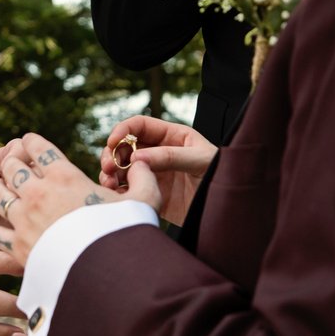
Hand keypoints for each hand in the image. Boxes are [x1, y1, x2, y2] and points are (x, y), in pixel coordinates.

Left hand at [0, 134, 161, 265]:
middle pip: (12, 168)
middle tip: (11, 162)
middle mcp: (39, 194)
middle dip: (11, 162)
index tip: (27, 140)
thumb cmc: (127, 235)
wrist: (109, 275)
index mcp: (65, 177)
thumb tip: (142, 164)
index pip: (39, 148)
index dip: (31, 142)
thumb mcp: (145, 200)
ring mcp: (24, 221)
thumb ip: (143, 179)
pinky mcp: (19, 248)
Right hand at [100, 116, 215, 226]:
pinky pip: (128, 189)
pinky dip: (117, 191)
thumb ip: (170, 157)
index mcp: (171, 137)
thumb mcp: (200, 161)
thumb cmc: (221, 176)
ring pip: (122, 168)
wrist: (227, 210)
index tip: (113, 142)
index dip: (123, 130)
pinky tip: (115, 195)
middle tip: (107, 167)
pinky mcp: (151, 193)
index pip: (139, 125)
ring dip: (110, 173)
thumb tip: (136, 157)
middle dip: (112, 154)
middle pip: (125, 147)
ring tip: (109, 184)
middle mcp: (158, 153)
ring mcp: (153, 173)